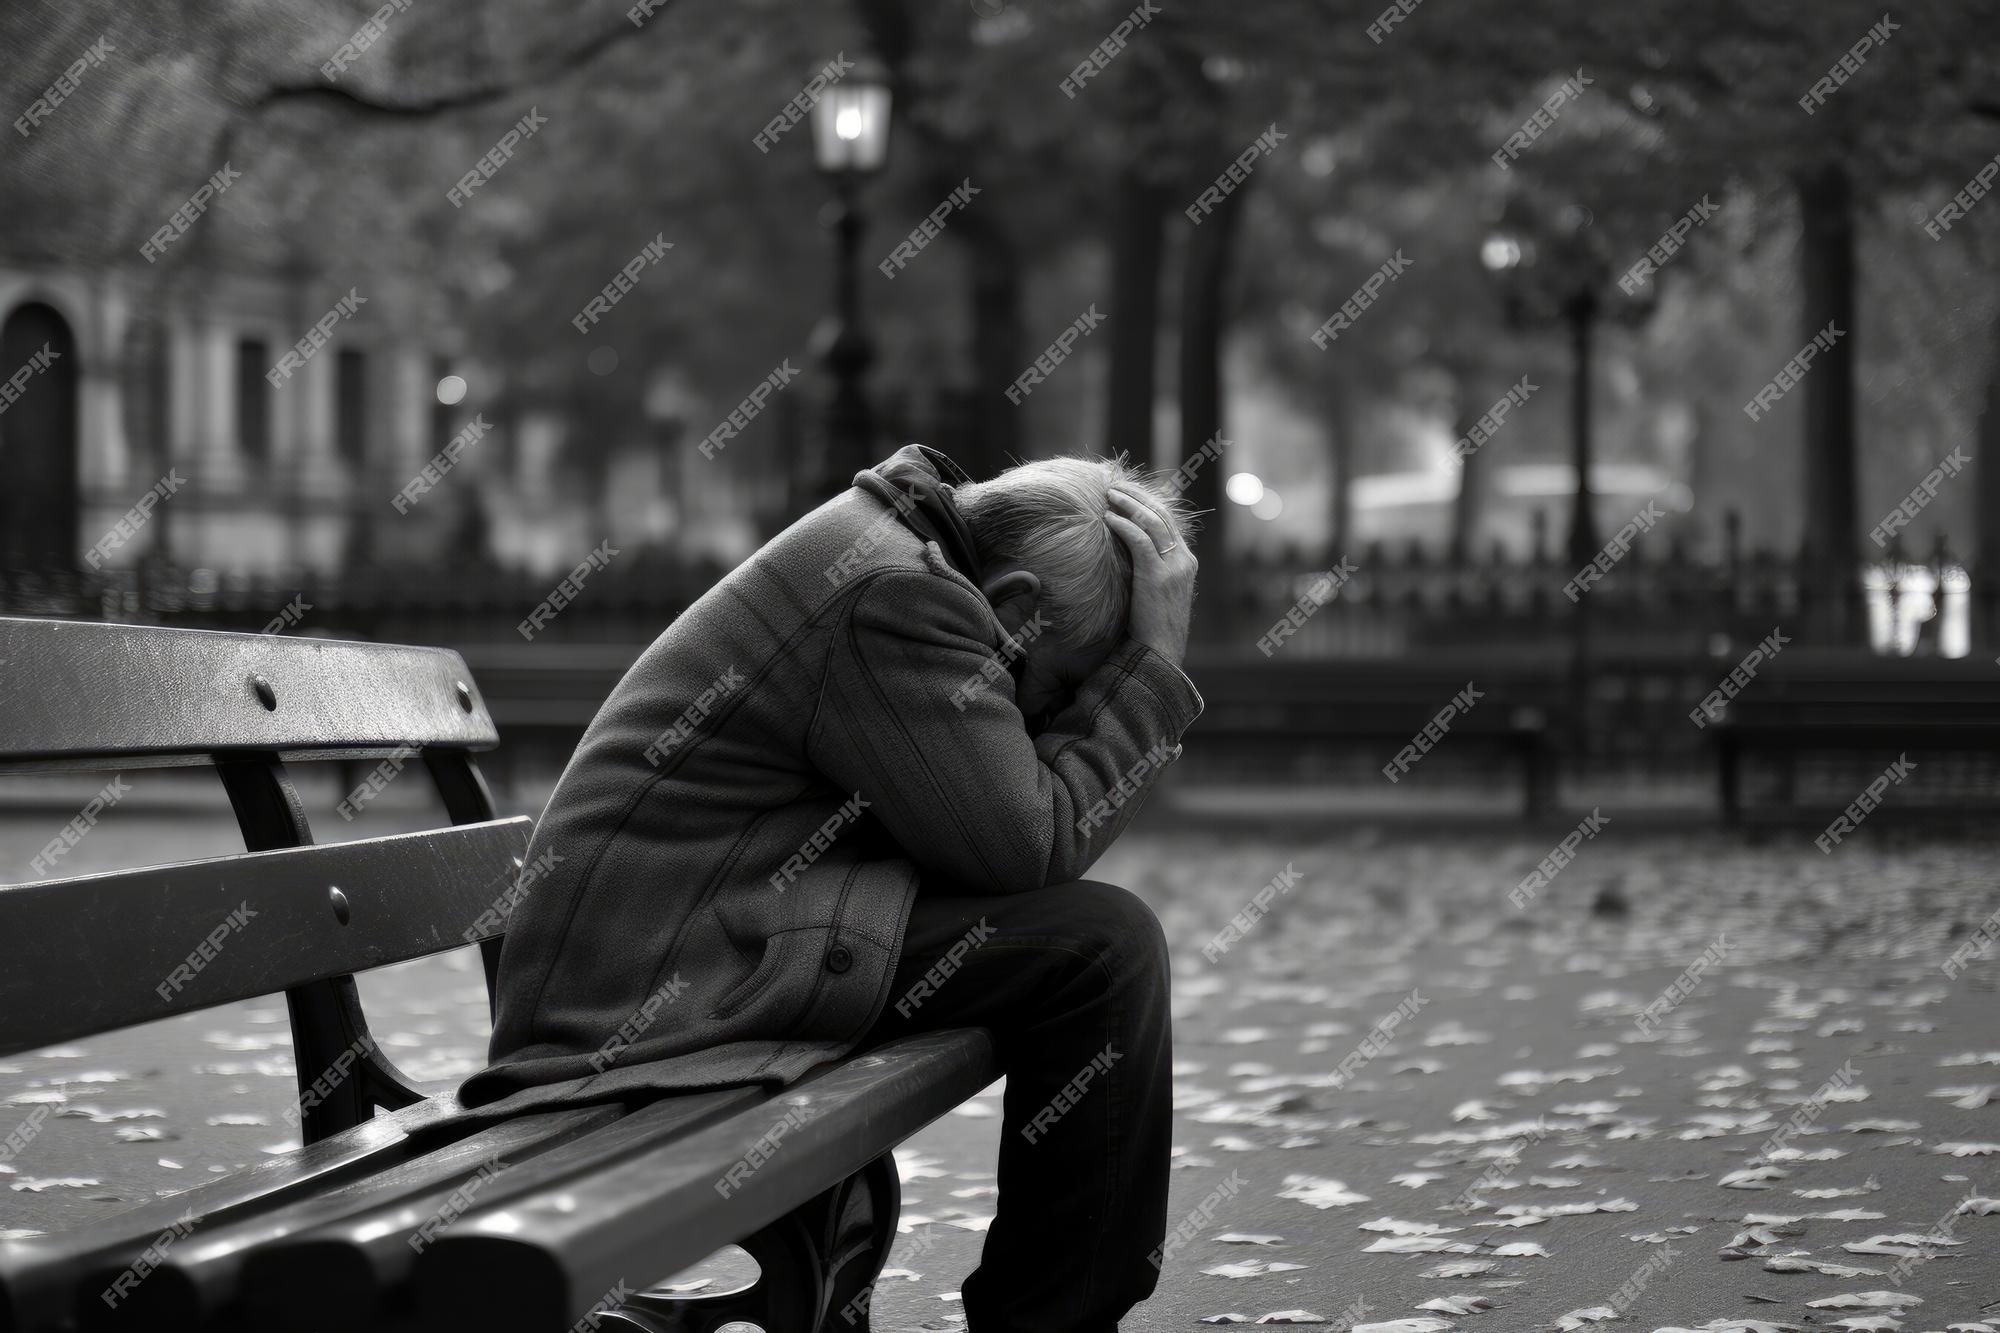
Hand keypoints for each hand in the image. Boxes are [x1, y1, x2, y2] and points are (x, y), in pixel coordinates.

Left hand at [1104, 485, 1196, 665]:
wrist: (1160, 653)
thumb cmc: (1151, 627)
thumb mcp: (1154, 592)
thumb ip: (1149, 569)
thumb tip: (1125, 552)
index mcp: (1186, 562)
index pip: (1168, 521)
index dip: (1147, 503)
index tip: (1126, 493)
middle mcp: (1185, 560)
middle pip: (1162, 515)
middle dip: (1137, 496)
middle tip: (1114, 485)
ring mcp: (1174, 567)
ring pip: (1153, 522)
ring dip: (1128, 504)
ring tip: (1108, 494)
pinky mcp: (1158, 576)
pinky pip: (1140, 539)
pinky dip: (1123, 524)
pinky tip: (1107, 518)